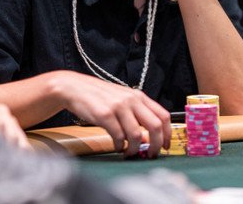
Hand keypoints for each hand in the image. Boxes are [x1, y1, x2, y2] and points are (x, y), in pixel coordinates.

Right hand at [51, 71, 170, 157]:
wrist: (74, 87)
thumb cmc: (99, 96)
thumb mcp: (122, 98)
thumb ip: (137, 112)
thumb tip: (150, 135)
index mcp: (139, 96)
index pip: (163, 115)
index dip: (168, 134)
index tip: (166, 146)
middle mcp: (131, 100)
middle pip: (155, 126)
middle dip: (156, 145)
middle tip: (151, 154)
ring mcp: (118, 107)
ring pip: (136, 135)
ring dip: (135, 149)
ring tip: (129, 152)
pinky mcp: (104, 115)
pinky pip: (118, 136)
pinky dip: (120, 146)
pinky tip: (117, 146)